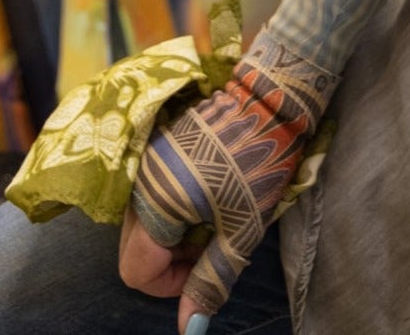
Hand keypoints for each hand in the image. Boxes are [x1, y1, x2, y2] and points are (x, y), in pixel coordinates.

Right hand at [122, 35, 334, 325]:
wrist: (273, 98)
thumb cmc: (261, 164)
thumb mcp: (242, 229)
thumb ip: (210, 279)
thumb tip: (188, 328)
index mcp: (155, 204)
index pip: (136, 272)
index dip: (169, 285)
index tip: (202, 272)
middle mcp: (140, 183)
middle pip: (138, 248)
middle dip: (172, 261)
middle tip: (213, 244)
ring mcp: (147, 162)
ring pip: (145, 223)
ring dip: (175, 235)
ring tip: (215, 218)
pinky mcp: (159, 148)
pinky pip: (154, 195)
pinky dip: (175, 208)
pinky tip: (209, 195)